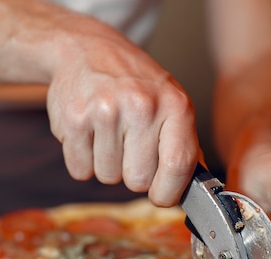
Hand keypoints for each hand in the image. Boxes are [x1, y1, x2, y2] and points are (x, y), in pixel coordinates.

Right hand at [45, 17, 198, 206]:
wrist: (86, 50)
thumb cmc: (134, 82)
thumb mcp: (171, 102)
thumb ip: (184, 144)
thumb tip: (195, 189)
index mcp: (175, 105)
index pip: (178, 166)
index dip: (168, 192)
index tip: (161, 195)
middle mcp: (142, 106)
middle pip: (138, 180)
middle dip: (132, 173)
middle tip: (128, 146)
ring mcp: (106, 112)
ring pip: (108, 177)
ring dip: (106, 165)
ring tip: (107, 133)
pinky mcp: (75, 120)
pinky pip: (81, 170)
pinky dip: (82, 160)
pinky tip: (88, 133)